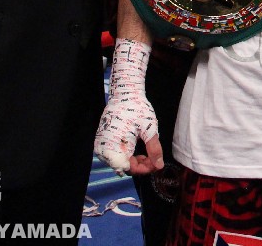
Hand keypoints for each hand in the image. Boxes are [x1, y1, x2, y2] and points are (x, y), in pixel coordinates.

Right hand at [94, 39, 162, 175]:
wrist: (124, 94)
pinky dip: (127, 154)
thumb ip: (154, 149)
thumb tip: (159, 165)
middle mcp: (104, 149)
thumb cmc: (137, 109)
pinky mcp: (103, 141)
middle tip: (154, 158)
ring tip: (147, 153)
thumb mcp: (149, 128)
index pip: (129, 168)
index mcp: (115, 146)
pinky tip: (137, 149)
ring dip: (134, 160)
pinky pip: (115, 154)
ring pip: (120, 162)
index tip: (157, 164)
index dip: (144, 169)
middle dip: (140, 165)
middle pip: (124, 166)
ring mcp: (102, 145)